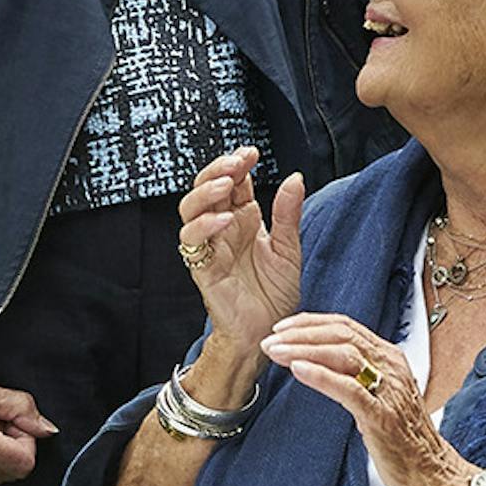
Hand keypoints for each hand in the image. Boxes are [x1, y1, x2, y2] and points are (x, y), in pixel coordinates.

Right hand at [176, 149, 305, 352]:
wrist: (269, 333)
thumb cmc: (275, 294)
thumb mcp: (289, 249)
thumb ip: (287, 214)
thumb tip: (295, 177)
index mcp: (243, 220)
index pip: (233, 181)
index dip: (237, 164)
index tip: (252, 152)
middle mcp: (223, 228)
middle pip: (206, 187)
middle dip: (218, 169)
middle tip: (237, 161)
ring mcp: (209, 246)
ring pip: (190, 208)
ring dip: (205, 191)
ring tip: (226, 183)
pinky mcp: (202, 266)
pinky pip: (192, 240)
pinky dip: (205, 225)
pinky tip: (225, 220)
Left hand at [259, 312, 468, 485]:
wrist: (429, 470)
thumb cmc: (399, 434)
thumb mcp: (377, 391)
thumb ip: (354, 371)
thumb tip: (313, 358)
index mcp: (389, 356)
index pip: (345, 326)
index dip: (310, 323)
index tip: (282, 328)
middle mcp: (390, 366)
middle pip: (340, 335)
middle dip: (300, 334)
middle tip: (270, 341)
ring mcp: (388, 389)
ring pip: (343, 354)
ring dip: (303, 350)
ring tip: (276, 352)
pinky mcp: (382, 415)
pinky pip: (349, 389)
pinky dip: (321, 376)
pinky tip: (298, 370)